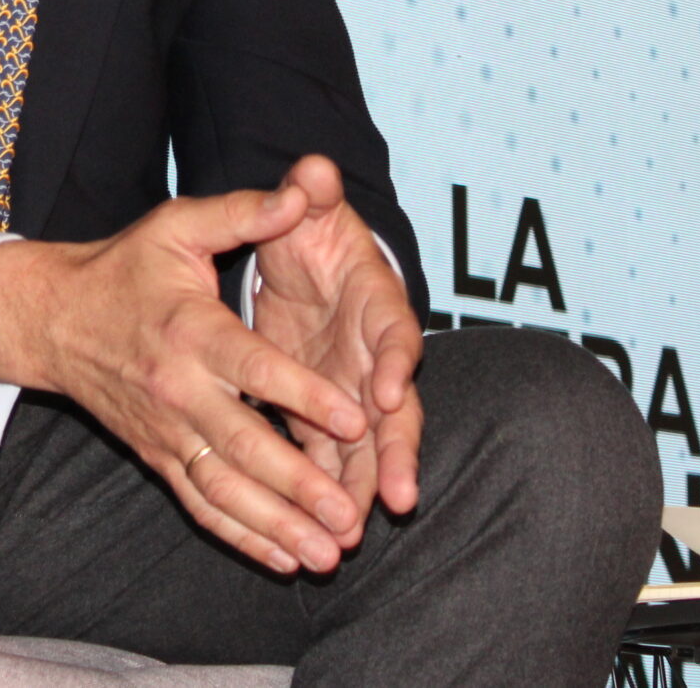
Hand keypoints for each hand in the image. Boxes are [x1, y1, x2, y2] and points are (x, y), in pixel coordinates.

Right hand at [0, 184, 375, 575]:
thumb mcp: (177, 225)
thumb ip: (243, 211)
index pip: (254, 368)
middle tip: (348, 515)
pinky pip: (201, 505)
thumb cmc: (125, 267)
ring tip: (328, 553)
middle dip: (299, 486)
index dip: (305, 396)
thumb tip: (301, 192)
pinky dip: (242, 537)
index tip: (357, 419)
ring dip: (277, 526)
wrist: (52, 319)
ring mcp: (165, 432)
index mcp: (191, 330)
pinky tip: (286, 558)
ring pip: (224, 490)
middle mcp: (178, 390)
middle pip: (242, 446)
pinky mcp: (158, 457)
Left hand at [249, 155, 425, 530]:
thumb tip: (312, 168)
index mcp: (378, 304)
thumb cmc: (311, 230)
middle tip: (399, 494)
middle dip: (398, 452)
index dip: (397, 362)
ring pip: (371, 447)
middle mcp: (376, 355)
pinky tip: (326, 533)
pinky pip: (335, 458)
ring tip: (359, 531)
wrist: (300, 254)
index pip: (397, 334)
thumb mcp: (309, 207)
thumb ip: (310, 192)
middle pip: (397, 409)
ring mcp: (355, 389)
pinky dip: (334, 490)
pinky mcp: (326, 411)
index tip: (391, 391)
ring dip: (368, 486)